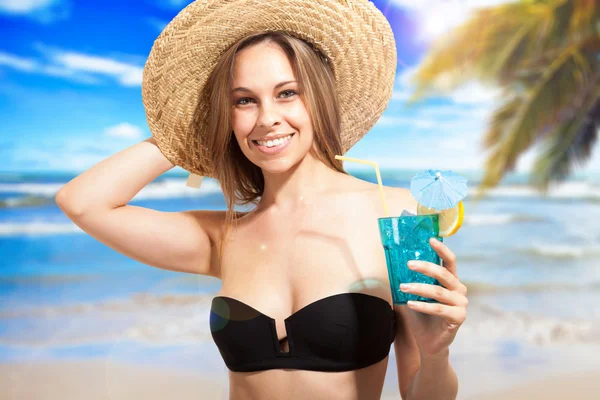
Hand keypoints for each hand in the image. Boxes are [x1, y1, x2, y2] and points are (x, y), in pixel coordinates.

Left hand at [399, 237, 467, 357]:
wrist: (429, 342)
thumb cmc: (421, 316)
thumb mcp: (415, 295)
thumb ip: (410, 280)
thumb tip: (392, 264)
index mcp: (452, 281)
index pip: (450, 261)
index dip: (442, 249)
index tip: (430, 239)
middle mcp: (459, 290)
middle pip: (443, 274)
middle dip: (425, 267)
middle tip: (409, 264)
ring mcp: (461, 304)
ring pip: (438, 292)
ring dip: (419, 288)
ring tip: (403, 286)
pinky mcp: (459, 318)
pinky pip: (439, 309)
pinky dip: (423, 306)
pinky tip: (410, 304)